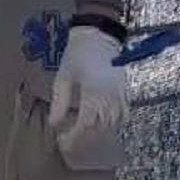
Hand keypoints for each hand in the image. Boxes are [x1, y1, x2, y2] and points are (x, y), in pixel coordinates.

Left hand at [49, 26, 129, 149]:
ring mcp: (120, 97)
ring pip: (111, 126)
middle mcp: (110, 98)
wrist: (99, 36)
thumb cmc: (77, 55)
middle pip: (99, 129)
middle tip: (69, 142)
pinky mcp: (125, 94)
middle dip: (83, 140)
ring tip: (82, 136)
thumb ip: (59, 103)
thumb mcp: (63, 78)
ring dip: (97, 135)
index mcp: (93, 93)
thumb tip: (55, 125)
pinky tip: (99, 127)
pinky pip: (121, 117)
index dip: (73, 137)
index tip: (62, 141)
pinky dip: (110, 126)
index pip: (85, 125)